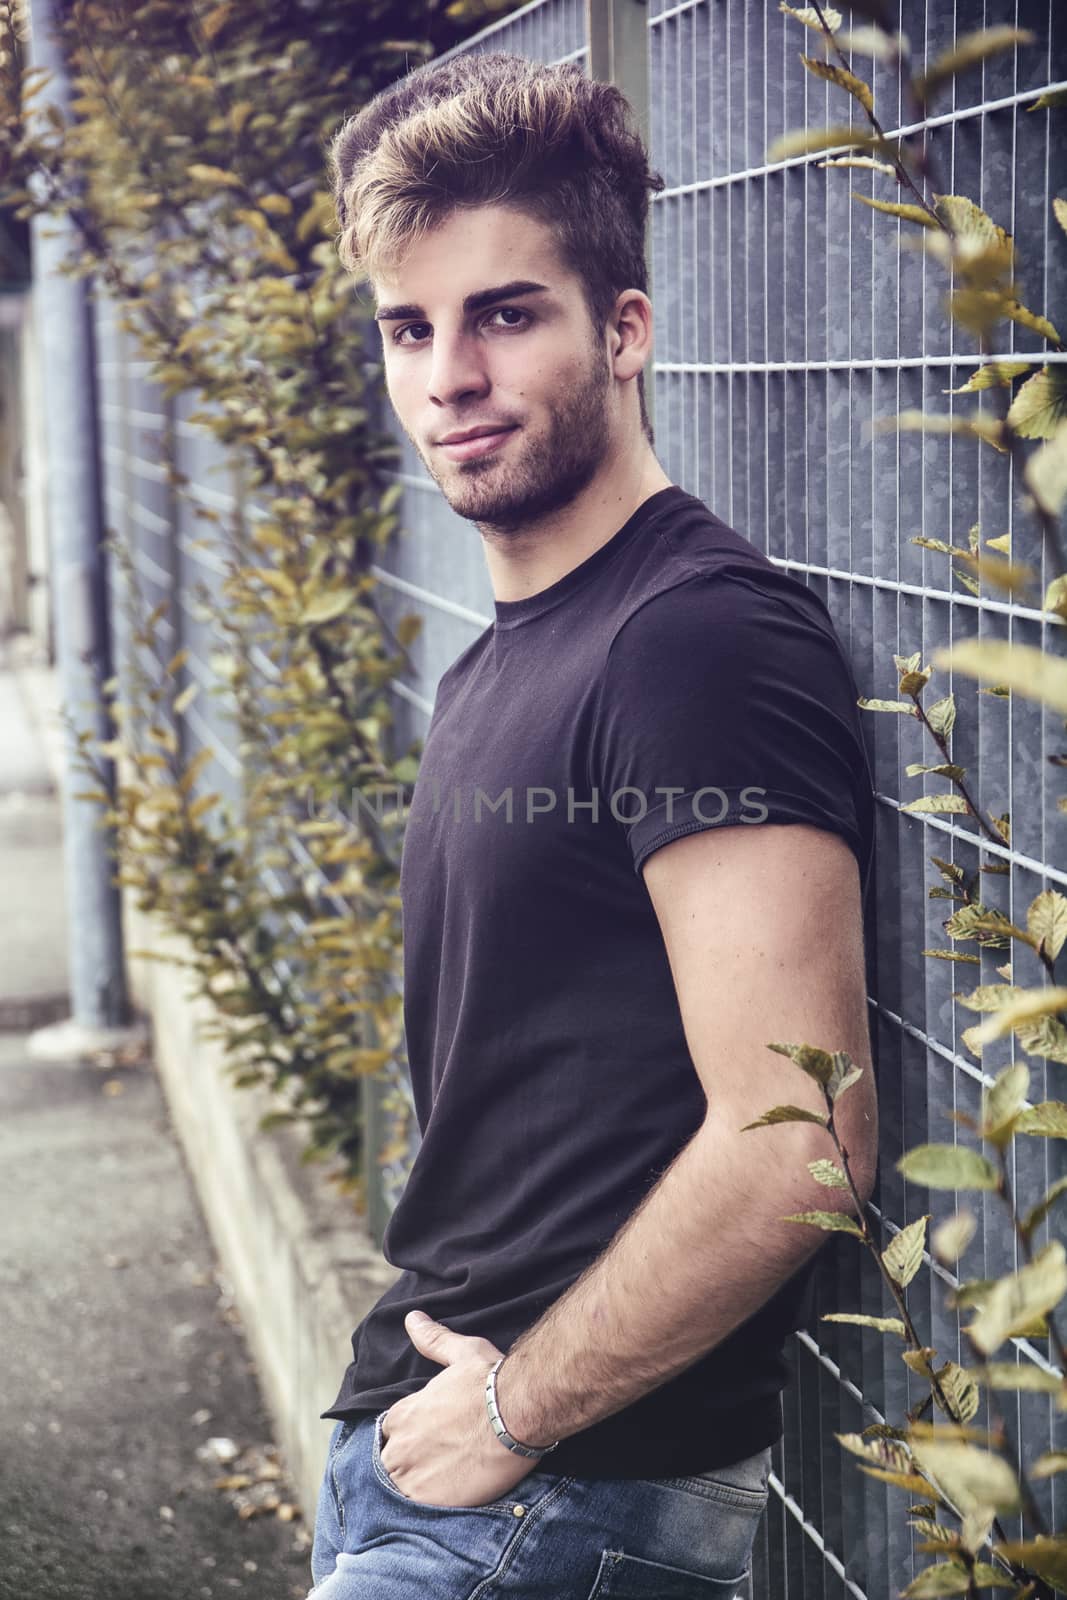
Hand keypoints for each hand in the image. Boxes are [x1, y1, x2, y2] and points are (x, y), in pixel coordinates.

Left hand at [377, 1312, 537, 1507]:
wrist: (518, 1411)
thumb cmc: (490, 1380)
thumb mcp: (460, 1353)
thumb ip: (433, 1339)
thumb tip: (412, 1318)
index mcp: (403, 1412)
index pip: (392, 1432)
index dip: (411, 1437)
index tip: (431, 1441)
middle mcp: (398, 1443)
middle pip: (391, 1463)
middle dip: (410, 1464)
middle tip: (440, 1466)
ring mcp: (410, 1473)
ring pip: (399, 1489)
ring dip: (416, 1488)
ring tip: (444, 1486)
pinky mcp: (427, 1499)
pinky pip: (416, 1512)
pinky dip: (428, 1508)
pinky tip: (449, 1501)